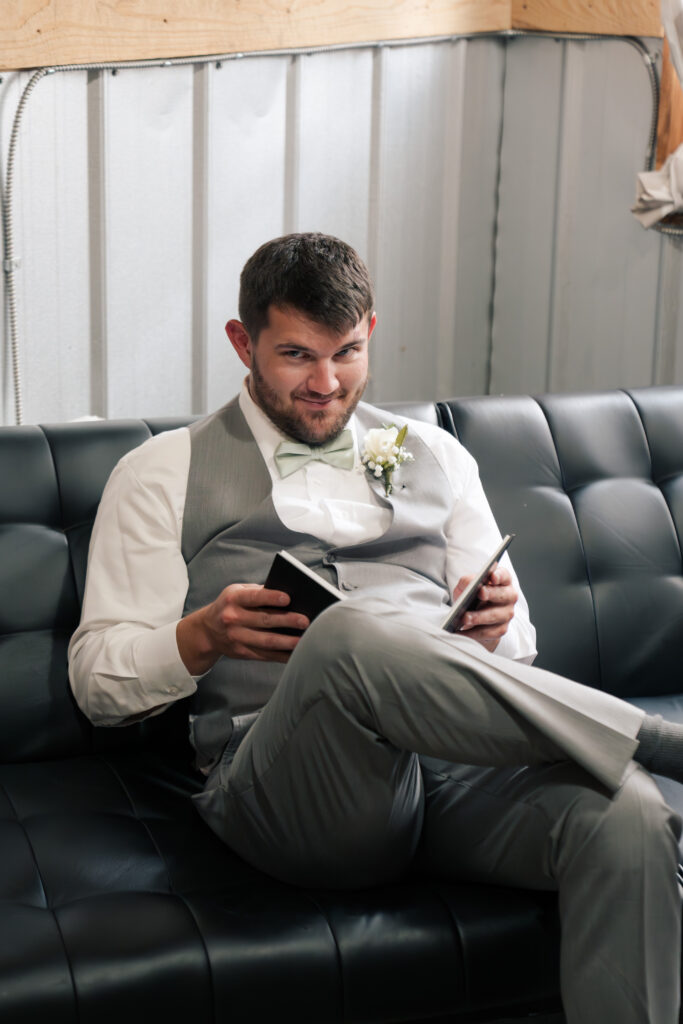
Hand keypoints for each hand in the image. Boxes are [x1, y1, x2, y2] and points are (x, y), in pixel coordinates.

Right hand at [176, 583, 309, 674]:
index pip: (254, 597)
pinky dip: (281, 655)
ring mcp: (236, 638)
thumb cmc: (230, 606)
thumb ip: (259, 591)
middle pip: (264, 620)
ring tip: (303, 639)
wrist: (208, 630)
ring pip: (266, 641)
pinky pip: (265, 655)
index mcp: (233, 599)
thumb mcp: (237, 592)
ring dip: (286, 642)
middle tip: (305, 621)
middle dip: (286, 620)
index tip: (288, 598)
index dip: (271, 597)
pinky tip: (295, 653)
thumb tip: (290, 596)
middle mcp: (232, 618)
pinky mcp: (242, 652)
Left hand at [454, 564, 517, 652]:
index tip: (492, 576)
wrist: (475, 619)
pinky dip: (473, 633)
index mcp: (502, 581)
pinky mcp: (501, 629)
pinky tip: (461, 632)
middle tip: (479, 593)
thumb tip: (469, 583)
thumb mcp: (466, 586)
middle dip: (491, 594)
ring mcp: (507, 614)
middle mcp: (509, 596)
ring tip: (464, 618)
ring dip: (479, 617)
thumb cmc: (472, 597)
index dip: (499, 575)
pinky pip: (488, 632)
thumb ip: (467, 581)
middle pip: (502, 594)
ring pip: (495, 616)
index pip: (503, 575)